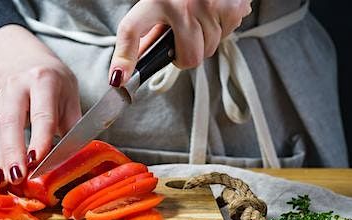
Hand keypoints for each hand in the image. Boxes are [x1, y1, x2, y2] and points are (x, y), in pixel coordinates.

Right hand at [0, 25, 81, 189]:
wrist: (26, 61)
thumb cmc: (55, 84)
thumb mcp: (70, 97)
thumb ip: (73, 126)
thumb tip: (78, 158)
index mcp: (43, 81)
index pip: (41, 113)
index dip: (39, 138)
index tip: (37, 160)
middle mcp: (17, 88)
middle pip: (12, 122)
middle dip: (13, 152)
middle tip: (18, 177)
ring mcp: (1, 100)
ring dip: (0, 159)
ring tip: (4, 182)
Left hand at [108, 0, 251, 85]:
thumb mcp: (157, 4)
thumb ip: (145, 35)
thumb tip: (128, 69)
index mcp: (156, 0)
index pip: (131, 30)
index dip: (124, 59)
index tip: (119, 79)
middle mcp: (183, 4)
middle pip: (190, 58)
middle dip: (187, 53)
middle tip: (184, 36)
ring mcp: (209, 6)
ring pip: (210, 49)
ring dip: (206, 40)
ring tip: (199, 19)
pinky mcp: (232, 6)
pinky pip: (227, 35)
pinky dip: (222, 28)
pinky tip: (213, 13)